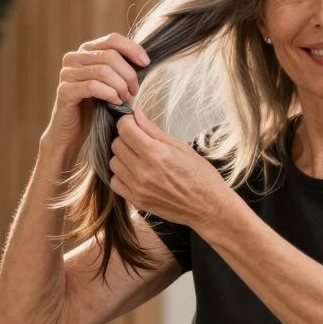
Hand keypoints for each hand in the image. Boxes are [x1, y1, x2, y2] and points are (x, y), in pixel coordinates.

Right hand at [43, 33, 149, 153]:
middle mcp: (73, 58)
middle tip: (134, 90)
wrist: (73, 132)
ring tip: (126, 98)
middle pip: (109, 56)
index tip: (146, 63)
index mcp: (86, 51)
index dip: (132, 49)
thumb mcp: (111, 82)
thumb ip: (121, 68)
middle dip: (128, 73)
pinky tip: (116, 102)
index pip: (112, 39)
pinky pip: (92, 86)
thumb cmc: (95, 107)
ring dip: (120, 85)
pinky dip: (109, 93)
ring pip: (102, 71)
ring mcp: (67, 74)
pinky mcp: (64, 91)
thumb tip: (145, 59)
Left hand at [109, 110, 233, 229]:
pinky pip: (115, 182)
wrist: (208, 208)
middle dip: (126, 138)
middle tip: (139, 141)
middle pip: (117, 144)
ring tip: (139, 158)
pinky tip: (135, 174)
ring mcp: (138, 187)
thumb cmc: (201, 176)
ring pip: (113, 163)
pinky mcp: (136, 201)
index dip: (127, 122)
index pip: (125, 129)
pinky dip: (121, 176)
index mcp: (156, 153)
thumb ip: (154, 131)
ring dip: (123, 157)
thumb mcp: (182, 147)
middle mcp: (143, 170)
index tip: (133, 123)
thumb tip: (137, 115)